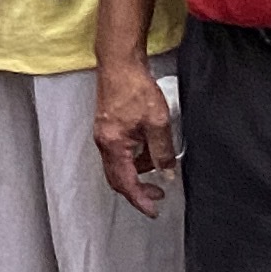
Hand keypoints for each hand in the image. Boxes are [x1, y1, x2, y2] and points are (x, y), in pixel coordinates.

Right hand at [93, 55, 180, 215]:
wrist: (119, 62)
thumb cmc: (134, 87)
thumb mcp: (157, 122)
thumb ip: (163, 151)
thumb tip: (167, 173)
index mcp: (113, 145)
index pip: (126, 182)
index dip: (140, 199)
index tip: (153, 210)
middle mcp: (103, 142)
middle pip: (117, 178)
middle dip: (137, 189)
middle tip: (157, 194)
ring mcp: (103, 134)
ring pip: (118, 164)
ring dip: (138, 170)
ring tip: (159, 162)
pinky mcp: (107, 126)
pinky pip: (118, 151)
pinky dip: (134, 157)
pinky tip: (148, 147)